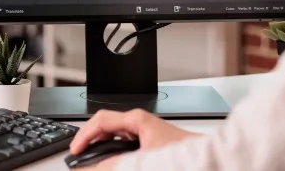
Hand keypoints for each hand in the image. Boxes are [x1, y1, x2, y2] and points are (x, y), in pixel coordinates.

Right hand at [70, 109, 199, 157]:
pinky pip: (124, 141)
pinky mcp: (150, 140)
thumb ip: (118, 163)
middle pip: (106, 126)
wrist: (209, 159)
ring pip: (115, 134)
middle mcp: (140, 122)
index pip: (101, 121)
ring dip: (102, 145)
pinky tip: (112, 160)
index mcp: (137, 119)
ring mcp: (146, 130)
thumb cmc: (184, 152)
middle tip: (79, 154)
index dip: (84, 135)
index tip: (75, 150)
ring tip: (92, 158)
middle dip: (90, 139)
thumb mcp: (144, 160)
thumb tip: (97, 167)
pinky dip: (113, 149)